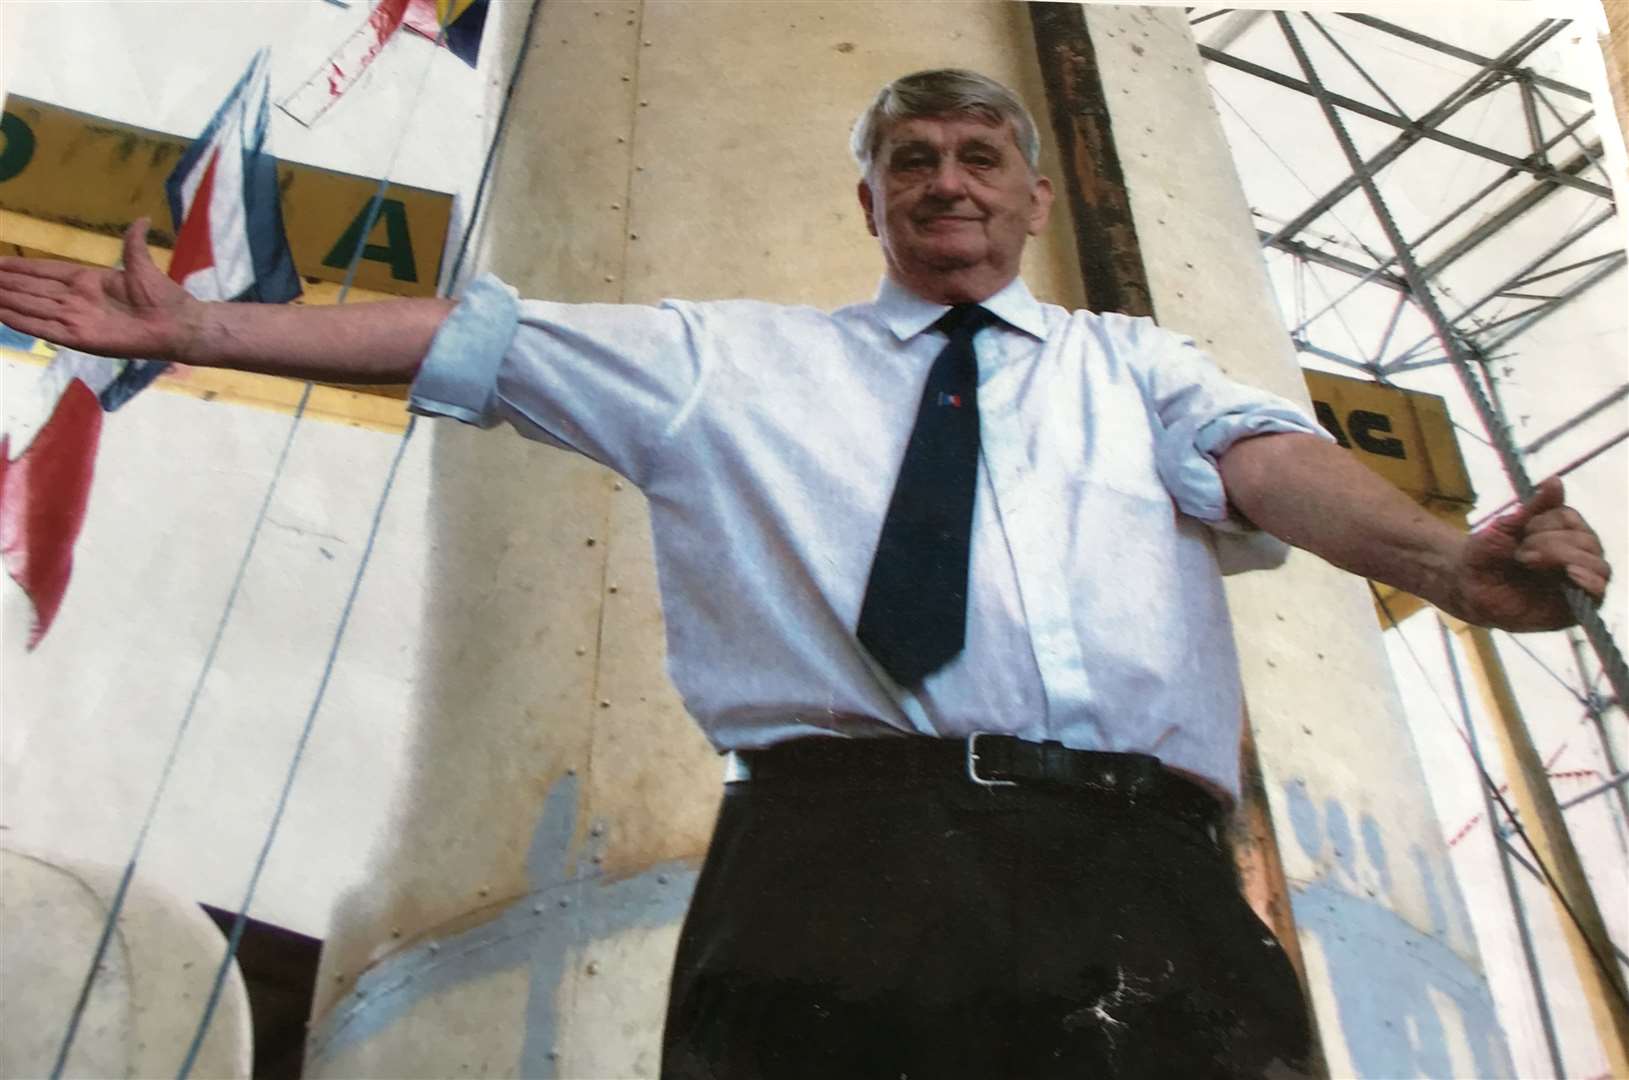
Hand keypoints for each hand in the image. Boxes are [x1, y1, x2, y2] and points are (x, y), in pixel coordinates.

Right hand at [0, 219, 196, 360]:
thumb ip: (133, 243)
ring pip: (32, 306)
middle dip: (5, 283)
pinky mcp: (80, 338)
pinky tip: (1, 313)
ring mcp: (77, 319)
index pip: (45, 271)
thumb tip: (142, 219)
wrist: (178, 325)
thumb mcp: (142, 264)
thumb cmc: (163, 297)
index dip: (21, 267)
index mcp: (88, 281)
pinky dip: (22, 321)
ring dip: (6, 300)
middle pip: (32, 289)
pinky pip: (45, 329)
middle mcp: (76, 300)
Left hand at [1446, 477, 1610, 631]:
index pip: (1572, 519)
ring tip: (1529, 561)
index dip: (1548, 521)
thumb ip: (1532, 508)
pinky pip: (1598, 592)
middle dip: (1551, 542)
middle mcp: (1575, 555)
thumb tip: (1555, 480)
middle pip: (1588, 541)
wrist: (1466, 588)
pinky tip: (1571, 574)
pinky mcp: (1575, 607)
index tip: (1522, 531)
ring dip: (1564, 558)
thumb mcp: (1503, 528)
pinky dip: (1590, 581)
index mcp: (1560, 534)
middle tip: (1521, 553)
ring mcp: (1577, 581)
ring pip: (1598, 565)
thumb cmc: (1484, 555)